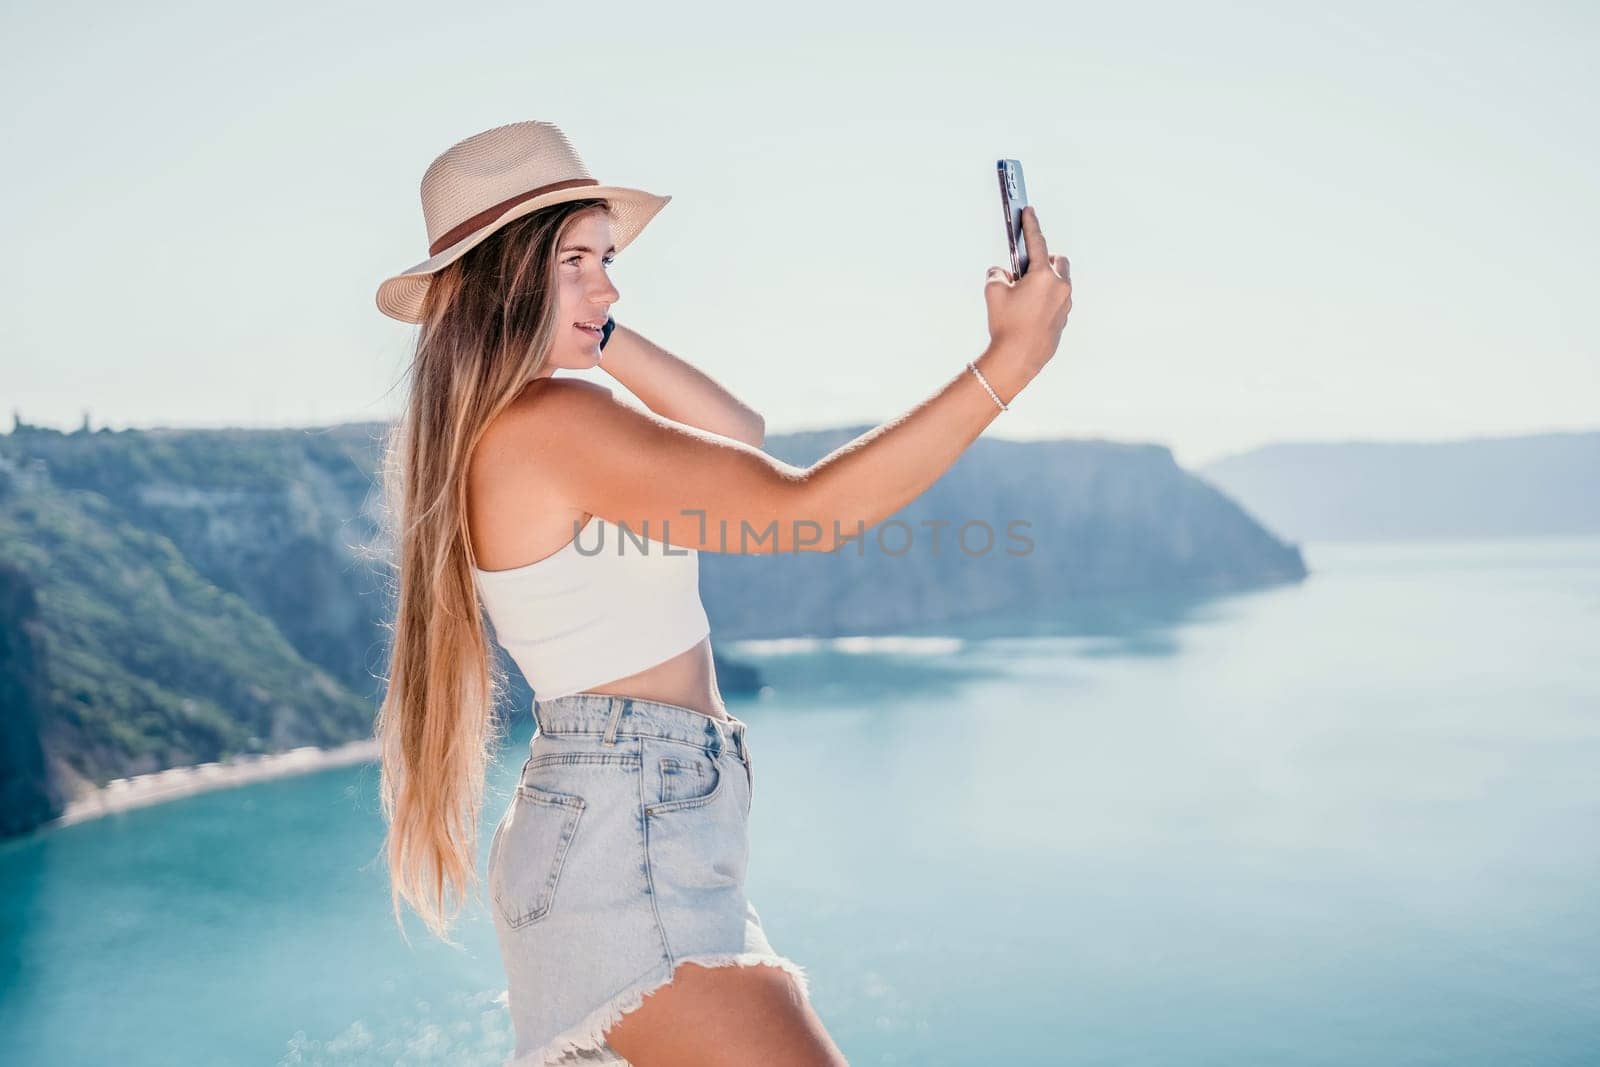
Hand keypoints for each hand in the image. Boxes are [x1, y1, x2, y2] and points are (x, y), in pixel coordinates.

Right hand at [984, 205, 1072, 380]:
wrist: (1017, 358)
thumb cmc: (1006, 325)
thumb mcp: (993, 292)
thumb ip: (997, 274)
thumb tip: (1003, 273)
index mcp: (1043, 276)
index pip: (1037, 242)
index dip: (1031, 224)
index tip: (1029, 211)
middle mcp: (1060, 287)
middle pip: (1058, 260)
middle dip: (1044, 259)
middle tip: (1025, 268)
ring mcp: (1065, 303)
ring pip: (1060, 280)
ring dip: (1046, 279)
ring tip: (1025, 293)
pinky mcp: (1064, 318)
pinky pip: (1058, 299)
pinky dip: (1046, 297)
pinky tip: (1029, 309)